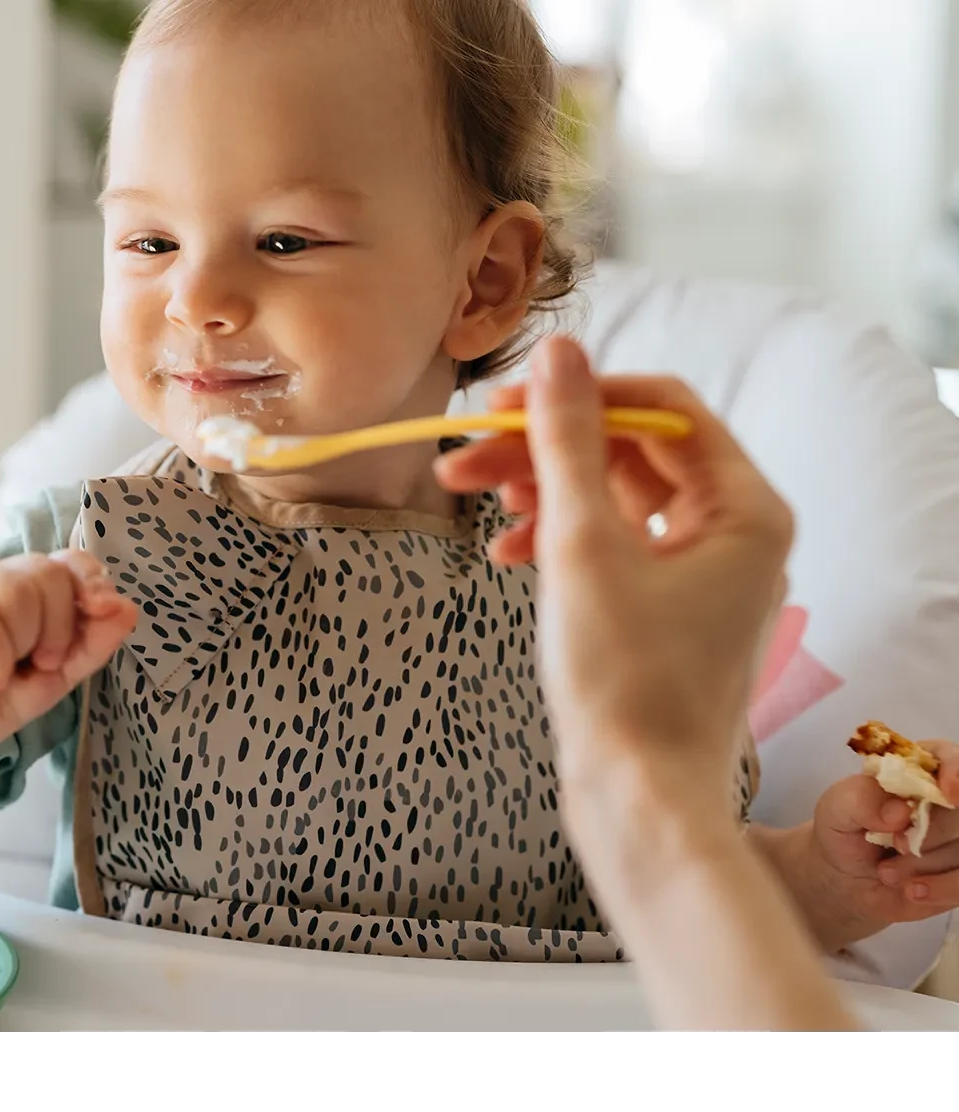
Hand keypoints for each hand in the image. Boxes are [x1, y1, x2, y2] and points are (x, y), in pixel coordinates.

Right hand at [0, 551, 137, 755]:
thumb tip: (128, 608)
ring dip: (22, 645)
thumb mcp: (66, 670)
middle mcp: (4, 577)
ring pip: (16, 594)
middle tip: (41, 661)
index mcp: (38, 585)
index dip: (91, 580)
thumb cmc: (9, 691)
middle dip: (56, 628)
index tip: (102, 609)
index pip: (72, 560)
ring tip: (8, 670)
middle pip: (48, 574)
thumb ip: (97, 639)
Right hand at [434, 336, 795, 806]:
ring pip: (612, 497)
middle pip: (630, 451)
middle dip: (543, 448)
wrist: (638, 799)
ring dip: (539, 489)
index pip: (662, 409)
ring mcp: (701, 574)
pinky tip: (506, 553)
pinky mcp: (666, 610)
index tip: (503, 403)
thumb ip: (567, 442)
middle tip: (464, 452)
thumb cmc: (624, 683)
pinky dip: (555, 538)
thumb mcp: (582, 547)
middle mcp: (735, 533)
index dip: (580, 395)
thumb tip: (558, 352)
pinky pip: (609, 544)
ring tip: (468, 498)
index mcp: (745, 509)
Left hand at [777, 739, 958, 949]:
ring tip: (886, 871)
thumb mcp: (836, 809)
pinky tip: (912, 890)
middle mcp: (949, 800)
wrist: (846, 880)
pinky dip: (941, 888)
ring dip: (923, 865)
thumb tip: (900, 810)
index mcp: (918, 770)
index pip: (950, 757)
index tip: (948, 793)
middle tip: (895, 844)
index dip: (956, 769)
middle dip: (932, 831)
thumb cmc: (844, 832)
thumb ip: (859, 798)